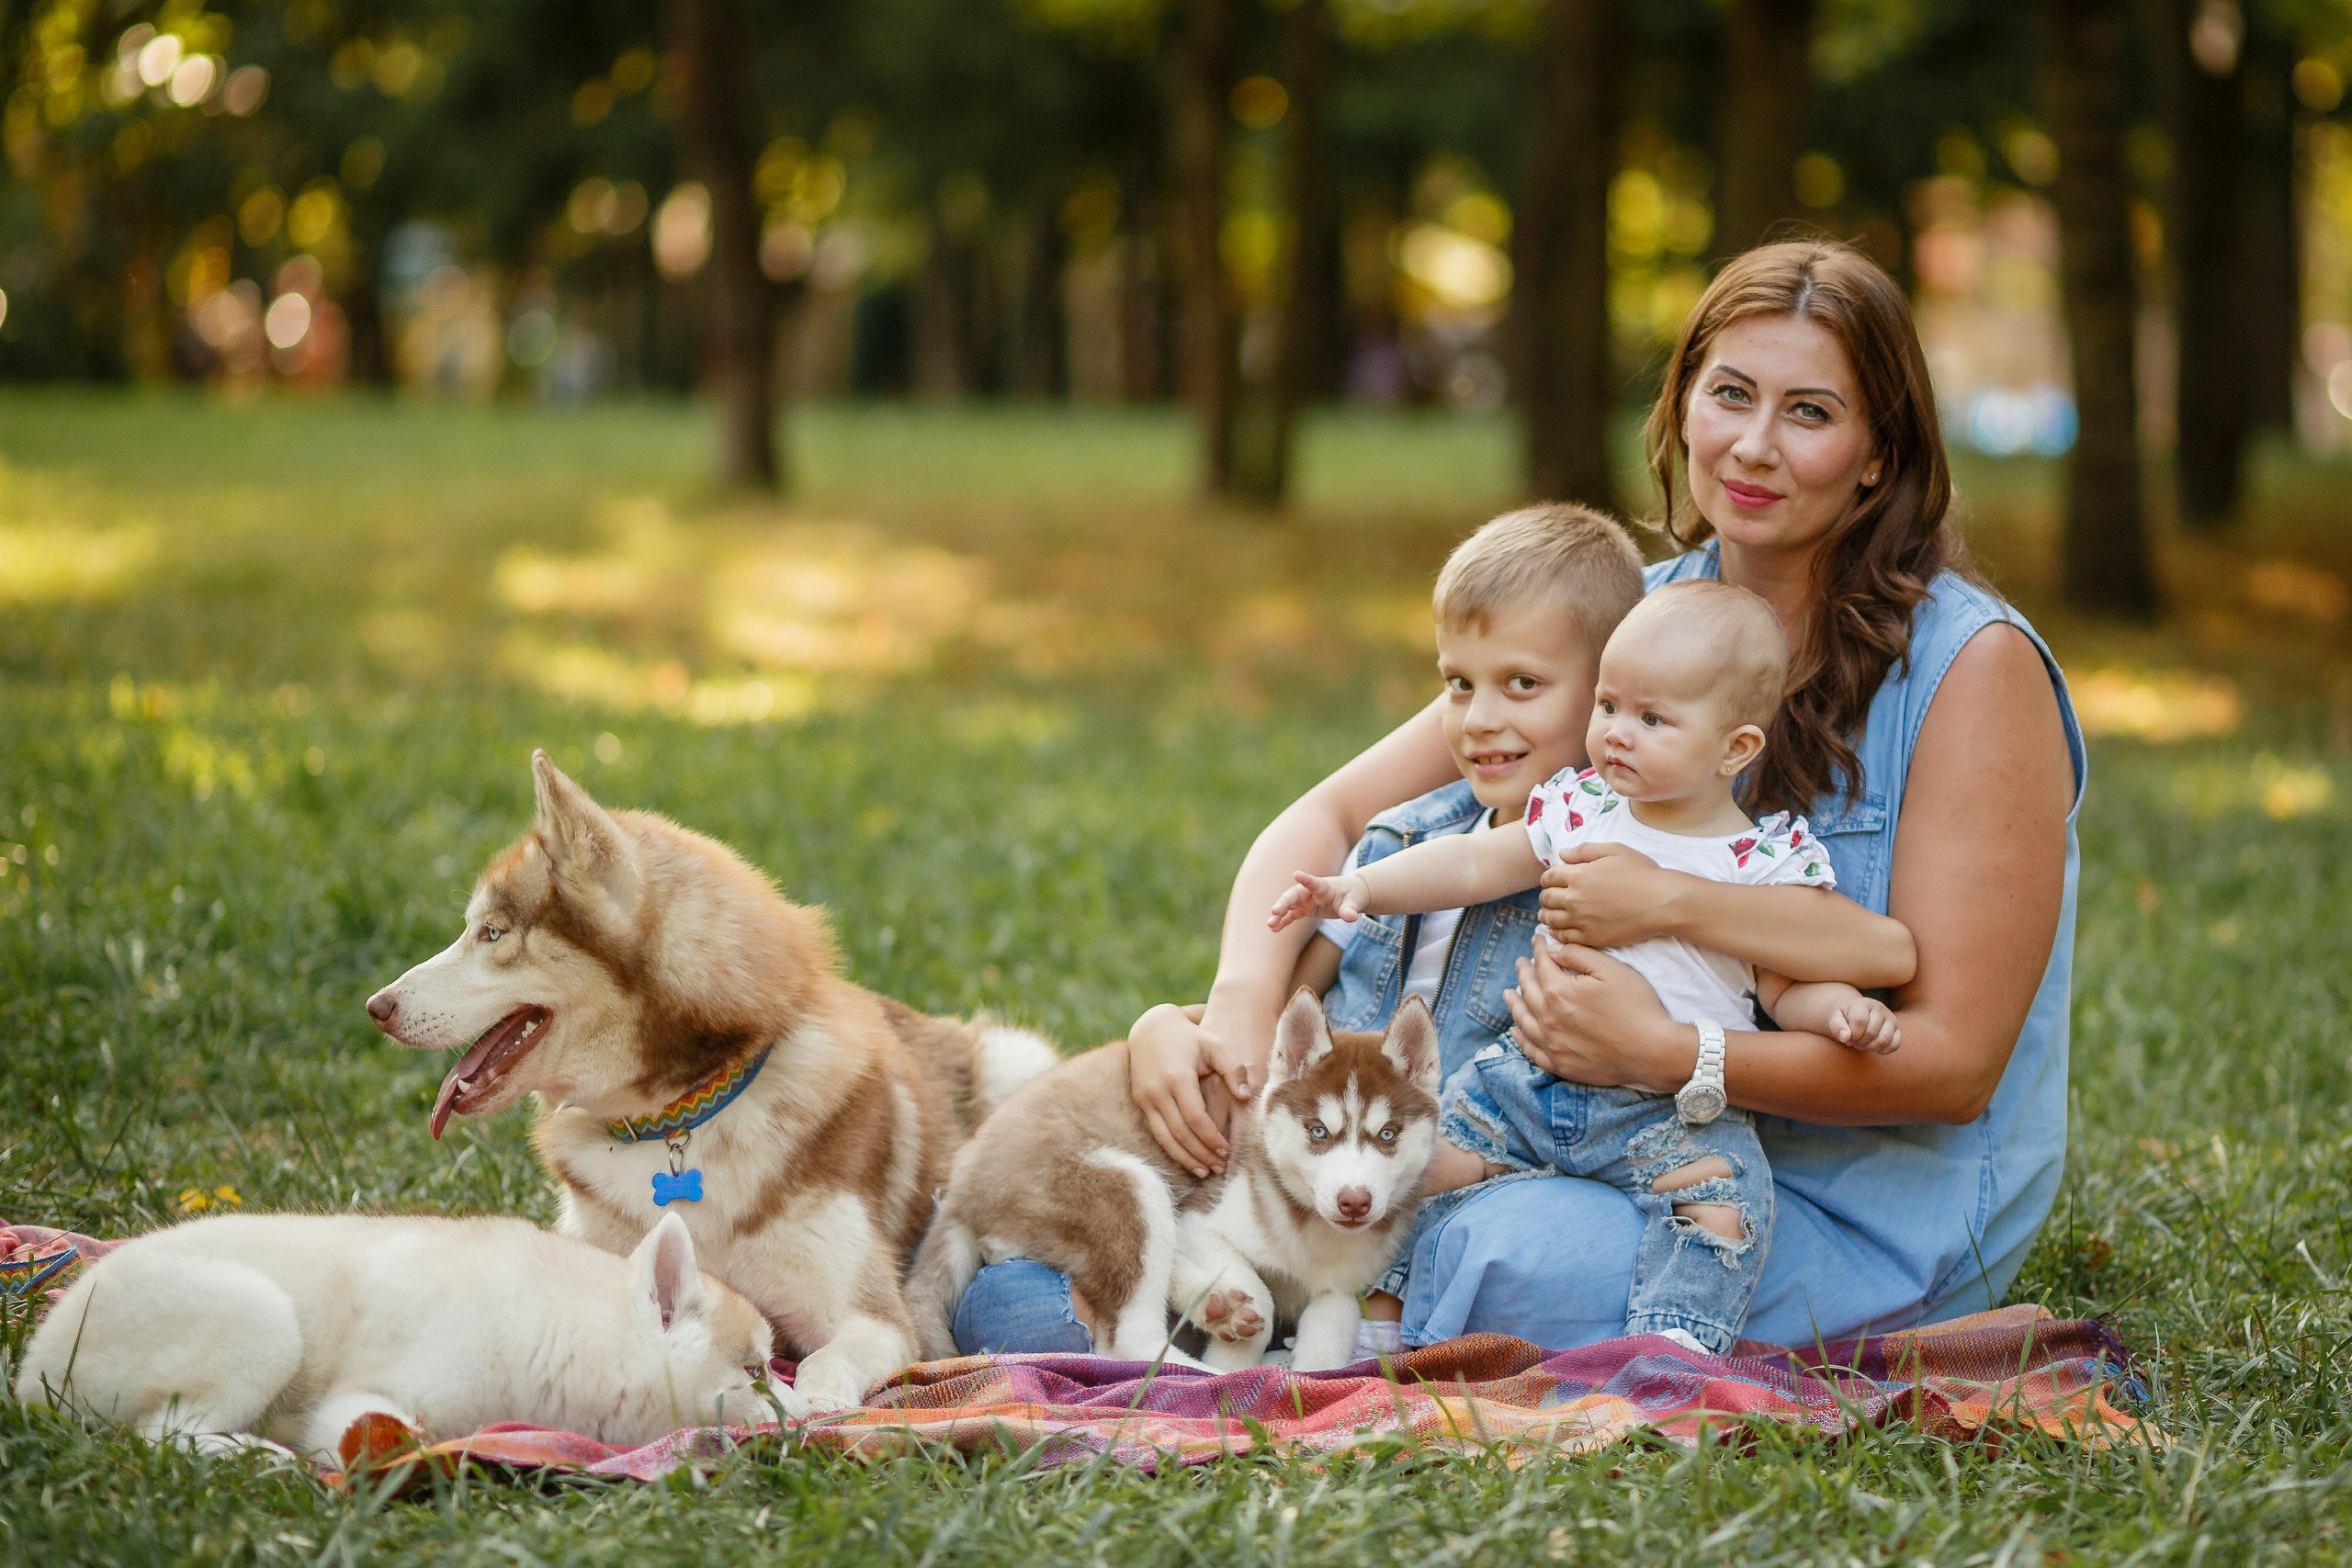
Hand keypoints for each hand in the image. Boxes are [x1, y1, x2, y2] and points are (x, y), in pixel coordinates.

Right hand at [1127, 1002, 1253, 1176]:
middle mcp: (1157, 1090)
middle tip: (1220, 1168)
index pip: (1195, 1118)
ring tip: (1205, 1172)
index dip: (1211, 1138)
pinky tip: (1188, 1160)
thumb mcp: (1215, 1045)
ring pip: (1165, 1138)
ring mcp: (1145, 1098)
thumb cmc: (1191, 1037)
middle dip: (1201, 1154)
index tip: (1227, 1150)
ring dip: (1185, 1158)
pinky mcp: (1140, 1102)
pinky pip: (1156, 1133)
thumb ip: (1233, 1068)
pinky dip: (1172, 1149)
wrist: (1152, 1027)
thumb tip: (1246, 1097)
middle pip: (1180, 1133)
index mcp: (1177, 1077)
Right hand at [1268, 871, 1366, 931]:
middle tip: (1275, 911)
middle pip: (1295, 895)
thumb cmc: (1352, 895)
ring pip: (1289, 905)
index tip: (1296, 874)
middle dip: (1284, 903)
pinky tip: (1274, 929)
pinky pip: (1292, 915)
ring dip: (1279, 914)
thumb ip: (1350, 909)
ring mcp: (1307, 900)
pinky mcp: (1306, 908)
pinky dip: (1284, 921)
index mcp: (1324, 887)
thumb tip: (1352, 918)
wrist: (1350, 893)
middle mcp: (1311, 892)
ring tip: (1270, 925)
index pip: (1314, 883)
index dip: (1305, 879)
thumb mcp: (1354, 902)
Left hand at [1503, 938, 1684, 1093]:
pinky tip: (1516, 1030)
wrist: (1651, 1051)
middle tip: (1520, 962)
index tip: (1536, 939)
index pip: (1542, 965)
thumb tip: (1554, 950)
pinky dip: (1520, 1037)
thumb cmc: (1636, 1006)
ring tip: (1508, 992)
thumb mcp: (1610, 969)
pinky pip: (1531, 1050)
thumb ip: (1578, 955)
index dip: (1539, 949)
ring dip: (1514, 1004)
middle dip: (1523, 972)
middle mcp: (1548, 1019)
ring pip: (1523, 1020)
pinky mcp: (1560, 1065)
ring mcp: (1552, 1045)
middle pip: (1528, 991)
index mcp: (1558, 992)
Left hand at [1538, 843, 1680, 946]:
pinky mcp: (1591, 938)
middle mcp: (1574, 899)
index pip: (1548, 878)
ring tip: (1551, 914)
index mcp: (1578, 875)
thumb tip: (1562, 854)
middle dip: (1547, 896)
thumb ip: (1584, 851)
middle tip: (1552, 898)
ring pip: (1550, 920)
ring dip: (1548, 915)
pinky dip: (1557, 933)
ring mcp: (1581, 921)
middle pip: (1546, 899)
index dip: (1549, 878)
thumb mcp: (1614, 850)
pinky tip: (1561, 929)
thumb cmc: (1641, 873)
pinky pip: (1563, 938)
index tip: (1554, 881)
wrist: (1661, 902)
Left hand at [1829, 995, 1900, 1053]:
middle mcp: (1879, 1008)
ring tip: (1863, 1044)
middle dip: (1860, 1042)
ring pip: (1884, 1039)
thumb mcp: (1835, 1019)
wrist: (1857, 1014)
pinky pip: (1896, 1044)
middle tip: (1854, 1041)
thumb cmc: (1845, 1018)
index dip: (1852, 1034)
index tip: (1848, 1037)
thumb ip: (1837, 1026)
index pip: (1859, 1021)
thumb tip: (1845, 1037)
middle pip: (1871, 1032)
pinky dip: (1884, 1050)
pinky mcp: (1897, 1028)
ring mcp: (1891, 1018)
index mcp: (1863, 1003)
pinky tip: (1875, 1048)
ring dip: (1871, 1047)